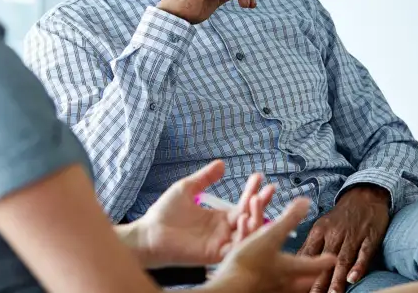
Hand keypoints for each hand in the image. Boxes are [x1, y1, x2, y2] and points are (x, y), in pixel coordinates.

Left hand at [134, 160, 274, 267]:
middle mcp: (223, 231)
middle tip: (269, 189)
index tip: (259, 176)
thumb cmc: (165, 213)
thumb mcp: (187, 188)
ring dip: (256, 218)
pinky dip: (244, 235)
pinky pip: (235, 247)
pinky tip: (245, 218)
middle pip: (250, 218)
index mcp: (219, 217)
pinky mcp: (214, 254)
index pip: (243, 204)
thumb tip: (221, 163)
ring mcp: (220, 243)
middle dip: (261, 204)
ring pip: (248, 233)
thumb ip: (205, 178)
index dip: (252, 191)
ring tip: (256, 200)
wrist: (149, 233)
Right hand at [207, 199, 335, 292]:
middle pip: (302, 284)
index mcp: (289, 268)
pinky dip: (270, 285)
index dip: (324, 260)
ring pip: (286, 290)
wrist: (228, 289)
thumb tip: (305, 202)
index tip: (333, 259)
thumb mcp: (270, 234)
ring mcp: (269, 291)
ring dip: (292, 284)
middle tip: (315, 276)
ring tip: (292, 280)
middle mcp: (282, 283)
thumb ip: (289, 219)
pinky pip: (267, 289)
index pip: (312, 265)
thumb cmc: (250, 263)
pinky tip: (266, 284)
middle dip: (310, 278)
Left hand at [297, 186, 389, 292]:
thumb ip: (311, 246)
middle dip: (319, 282)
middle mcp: (334, 234)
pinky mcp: (369, 237)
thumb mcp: (322, 226)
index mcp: (320, 231)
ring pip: (343, 260)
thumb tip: (296, 265)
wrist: (364, 195)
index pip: (308, 255)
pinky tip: (353, 278)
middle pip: (324, 262)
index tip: (297, 287)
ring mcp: (353, 236)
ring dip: (337, 280)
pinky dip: (359, 266)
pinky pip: (364, 253)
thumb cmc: (341, 216)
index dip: (302, 272)